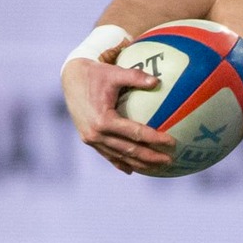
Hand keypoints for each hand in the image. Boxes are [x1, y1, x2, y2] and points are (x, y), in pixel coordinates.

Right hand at [62, 54, 174, 174]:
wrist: (70, 79)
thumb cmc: (95, 73)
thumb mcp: (114, 72)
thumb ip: (135, 77)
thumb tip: (158, 82)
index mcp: (103, 120)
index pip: (135, 134)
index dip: (155, 139)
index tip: (172, 143)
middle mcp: (96, 134)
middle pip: (129, 150)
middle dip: (151, 157)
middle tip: (169, 160)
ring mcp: (91, 139)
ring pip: (119, 156)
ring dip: (139, 163)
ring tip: (157, 167)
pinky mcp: (88, 140)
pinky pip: (107, 155)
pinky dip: (120, 162)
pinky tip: (132, 169)